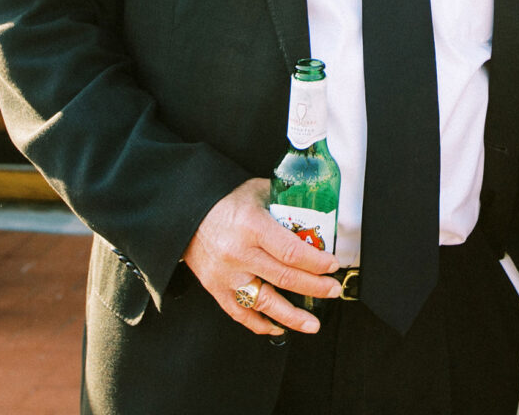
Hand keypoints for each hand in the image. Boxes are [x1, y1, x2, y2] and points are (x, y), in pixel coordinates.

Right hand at [182, 177, 340, 336]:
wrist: (185, 215)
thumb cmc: (225, 201)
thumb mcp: (257, 191)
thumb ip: (284, 201)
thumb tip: (314, 210)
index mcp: (252, 226)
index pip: (291, 252)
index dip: (316, 263)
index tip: (332, 266)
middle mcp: (239, 253)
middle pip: (284, 278)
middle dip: (315, 287)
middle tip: (332, 290)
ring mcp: (226, 275)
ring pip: (264, 303)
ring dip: (292, 317)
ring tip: (313, 324)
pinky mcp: (215, 289)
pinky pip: (240, 313)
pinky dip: (260, 324)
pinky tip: (278, 328)